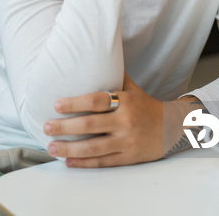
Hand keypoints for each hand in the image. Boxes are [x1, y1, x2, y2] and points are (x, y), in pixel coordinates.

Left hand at [43, 73, 163, 167]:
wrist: (171, 128)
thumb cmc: (145, 105)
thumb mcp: (132, 88)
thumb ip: (114, 76)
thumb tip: (95, 55)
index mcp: (125, 101)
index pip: (96, 101)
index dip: (75, 103)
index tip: (56, 105)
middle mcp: (125, 121)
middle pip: (91, 125)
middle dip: (65, 127)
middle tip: (46, 126)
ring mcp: (126, 141)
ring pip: (93, 147)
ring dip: (69, 149)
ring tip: (51, 147)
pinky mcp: (128, 158)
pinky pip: (102, 162)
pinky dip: (84, 162)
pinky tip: (68, 161)